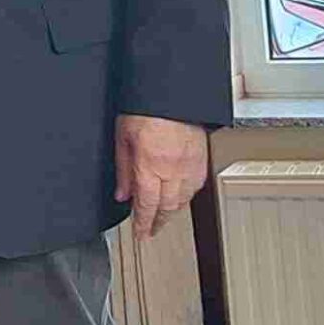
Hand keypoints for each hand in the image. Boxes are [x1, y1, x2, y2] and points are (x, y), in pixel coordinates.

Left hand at [114, 114, 211, 239]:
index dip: (142, 223)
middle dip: (158, 223)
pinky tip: (181, 197)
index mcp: (149, 165)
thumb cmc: (144, 108)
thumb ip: (123, 169)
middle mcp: (171, 169)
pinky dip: (187, 196)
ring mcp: (189, 164)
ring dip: (172, 212)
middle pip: (167, 208)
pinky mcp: (201, 158)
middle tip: (151, 231)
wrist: (171, 91)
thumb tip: (122, 194)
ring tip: (163, 217)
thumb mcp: (122, 137)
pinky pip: (196, 186)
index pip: (146, 205)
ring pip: (183, 200)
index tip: (140, 234)